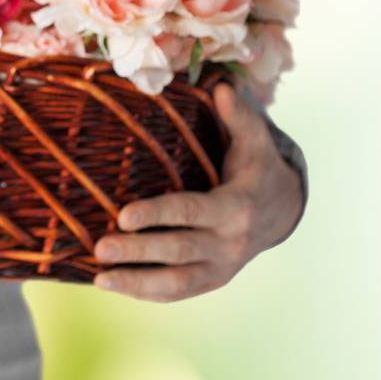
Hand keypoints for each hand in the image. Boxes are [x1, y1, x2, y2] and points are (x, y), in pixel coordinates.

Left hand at [92, 83, 303, 301]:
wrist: (282, 211)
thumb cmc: (256, 168)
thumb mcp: (254, 141)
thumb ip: (238, 116)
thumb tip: (221, 86)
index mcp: (236, 207)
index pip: (190, 211)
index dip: (157, 215)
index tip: (123, 215)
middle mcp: (230, 243)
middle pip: (178, 250)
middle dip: (138, 251)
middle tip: (99, 247)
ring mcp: (221, 267)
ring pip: (177, 281)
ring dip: (136, 281)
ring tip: (98, 278)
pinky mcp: (211, 281)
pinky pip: (177, 292)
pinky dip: (145, 292)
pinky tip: (112, 286)